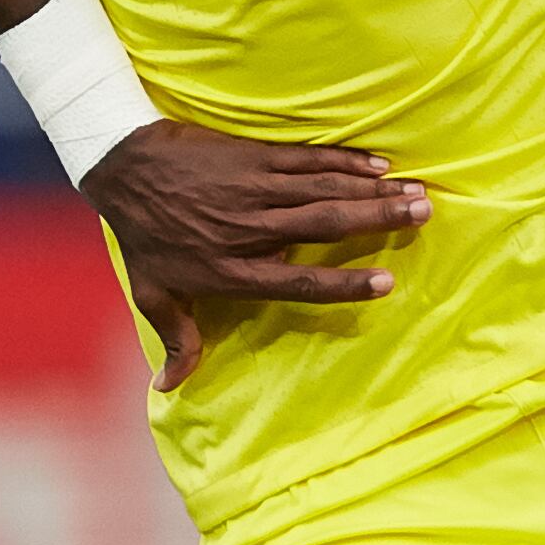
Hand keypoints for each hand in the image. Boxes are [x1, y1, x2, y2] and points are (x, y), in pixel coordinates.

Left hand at [81, 118, 430, 392]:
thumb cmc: (142, 235)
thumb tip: (169, 388)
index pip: (297, 282)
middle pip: (324, 225)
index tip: (386, 283)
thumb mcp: (153, 293)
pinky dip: (343, 161)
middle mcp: (249, 229)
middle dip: (377, 219)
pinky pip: (305, 159)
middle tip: (423, 214)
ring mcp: (252, 189)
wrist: (122, 165)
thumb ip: (177, 339)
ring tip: (416, 190)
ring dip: (372, 189)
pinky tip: (376, 164)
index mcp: (232, 270)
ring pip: (322, 189)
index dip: (342, 285)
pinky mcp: (252, 157)